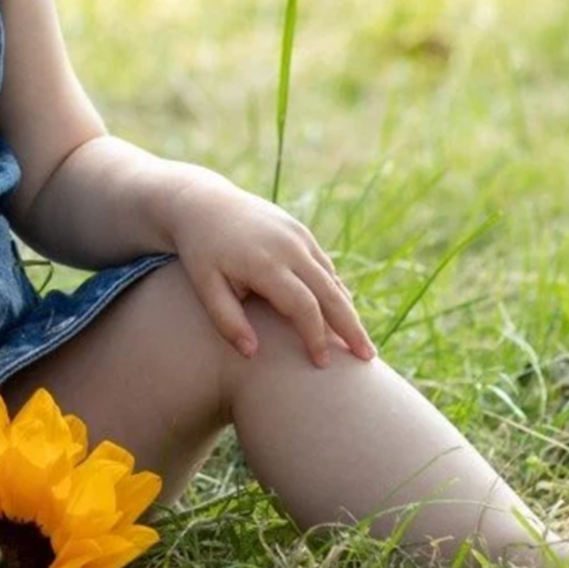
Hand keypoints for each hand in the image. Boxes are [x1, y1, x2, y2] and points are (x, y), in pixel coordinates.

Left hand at [160, 182, 374, 365]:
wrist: (204, 203)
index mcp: (265, 263)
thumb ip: (226, 321)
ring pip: (333, 280)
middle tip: (367, 358)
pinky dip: (337, 291)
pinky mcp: (301, 232)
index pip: (303, 306)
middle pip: (331, 293)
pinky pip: (325, 266)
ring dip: (349, 311)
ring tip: (361, 343)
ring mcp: (299, 237)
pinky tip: (344, 314)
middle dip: (351, 327)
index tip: (322, 363)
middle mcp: (289, 248)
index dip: (315, 336)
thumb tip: (252, 354)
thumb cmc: (201, 252)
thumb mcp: (204, 286)